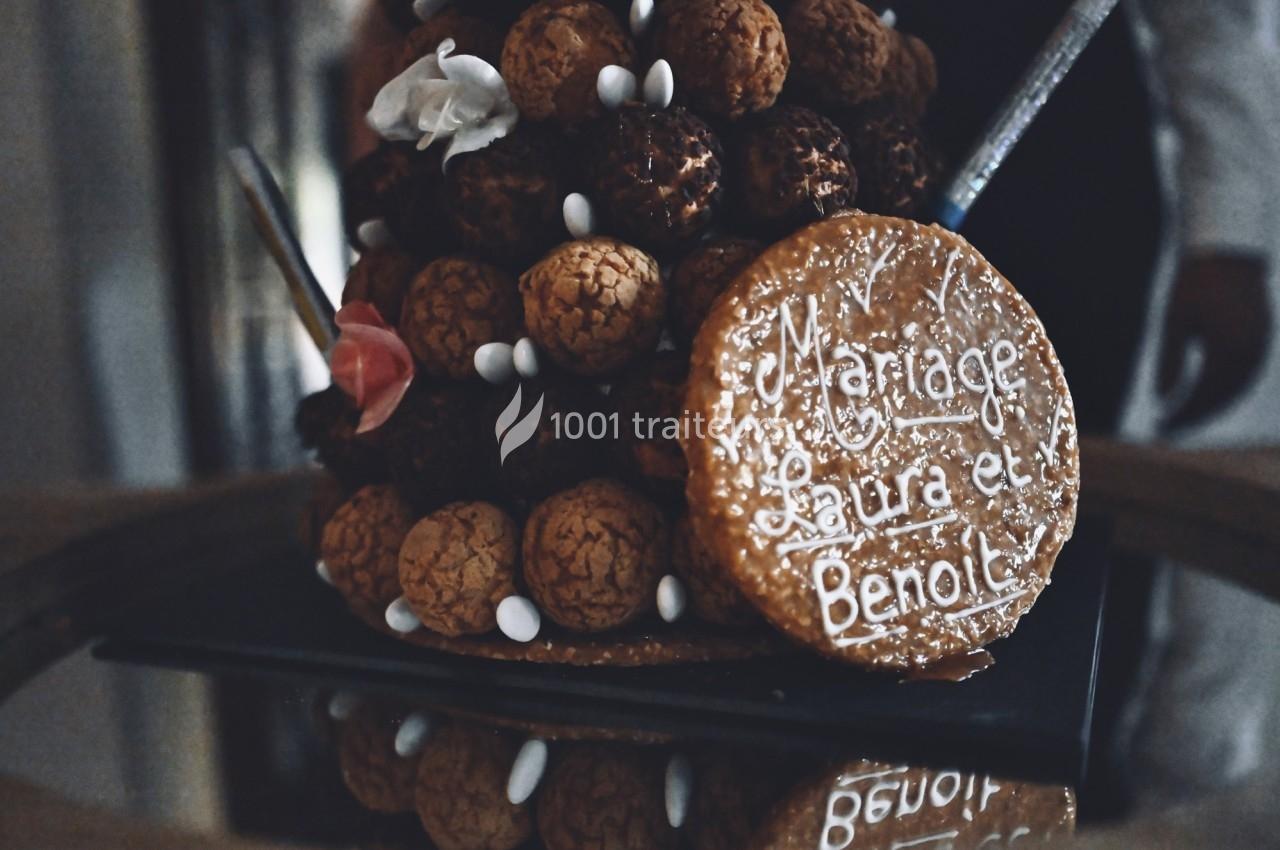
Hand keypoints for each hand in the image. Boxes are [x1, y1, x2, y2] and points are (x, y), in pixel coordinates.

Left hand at [1157, 254, 1270, 429]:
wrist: (1230, 253)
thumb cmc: (1195, 284)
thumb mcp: (1174, 320)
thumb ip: (1169, 359)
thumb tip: (1161, 398)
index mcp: (1227, 346)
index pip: (1204, 393)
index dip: (1182, 413)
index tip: (1160, 424)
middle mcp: (1250, 350)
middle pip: (1222, 396)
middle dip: (1195, 415)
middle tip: (1168, 428)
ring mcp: (1260, 345)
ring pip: (1236, 388)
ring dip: (1212, 406)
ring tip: (1184, 417)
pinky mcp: (1262, 339)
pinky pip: (1245, 375)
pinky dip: (1226, 390)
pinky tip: (1205, 397)